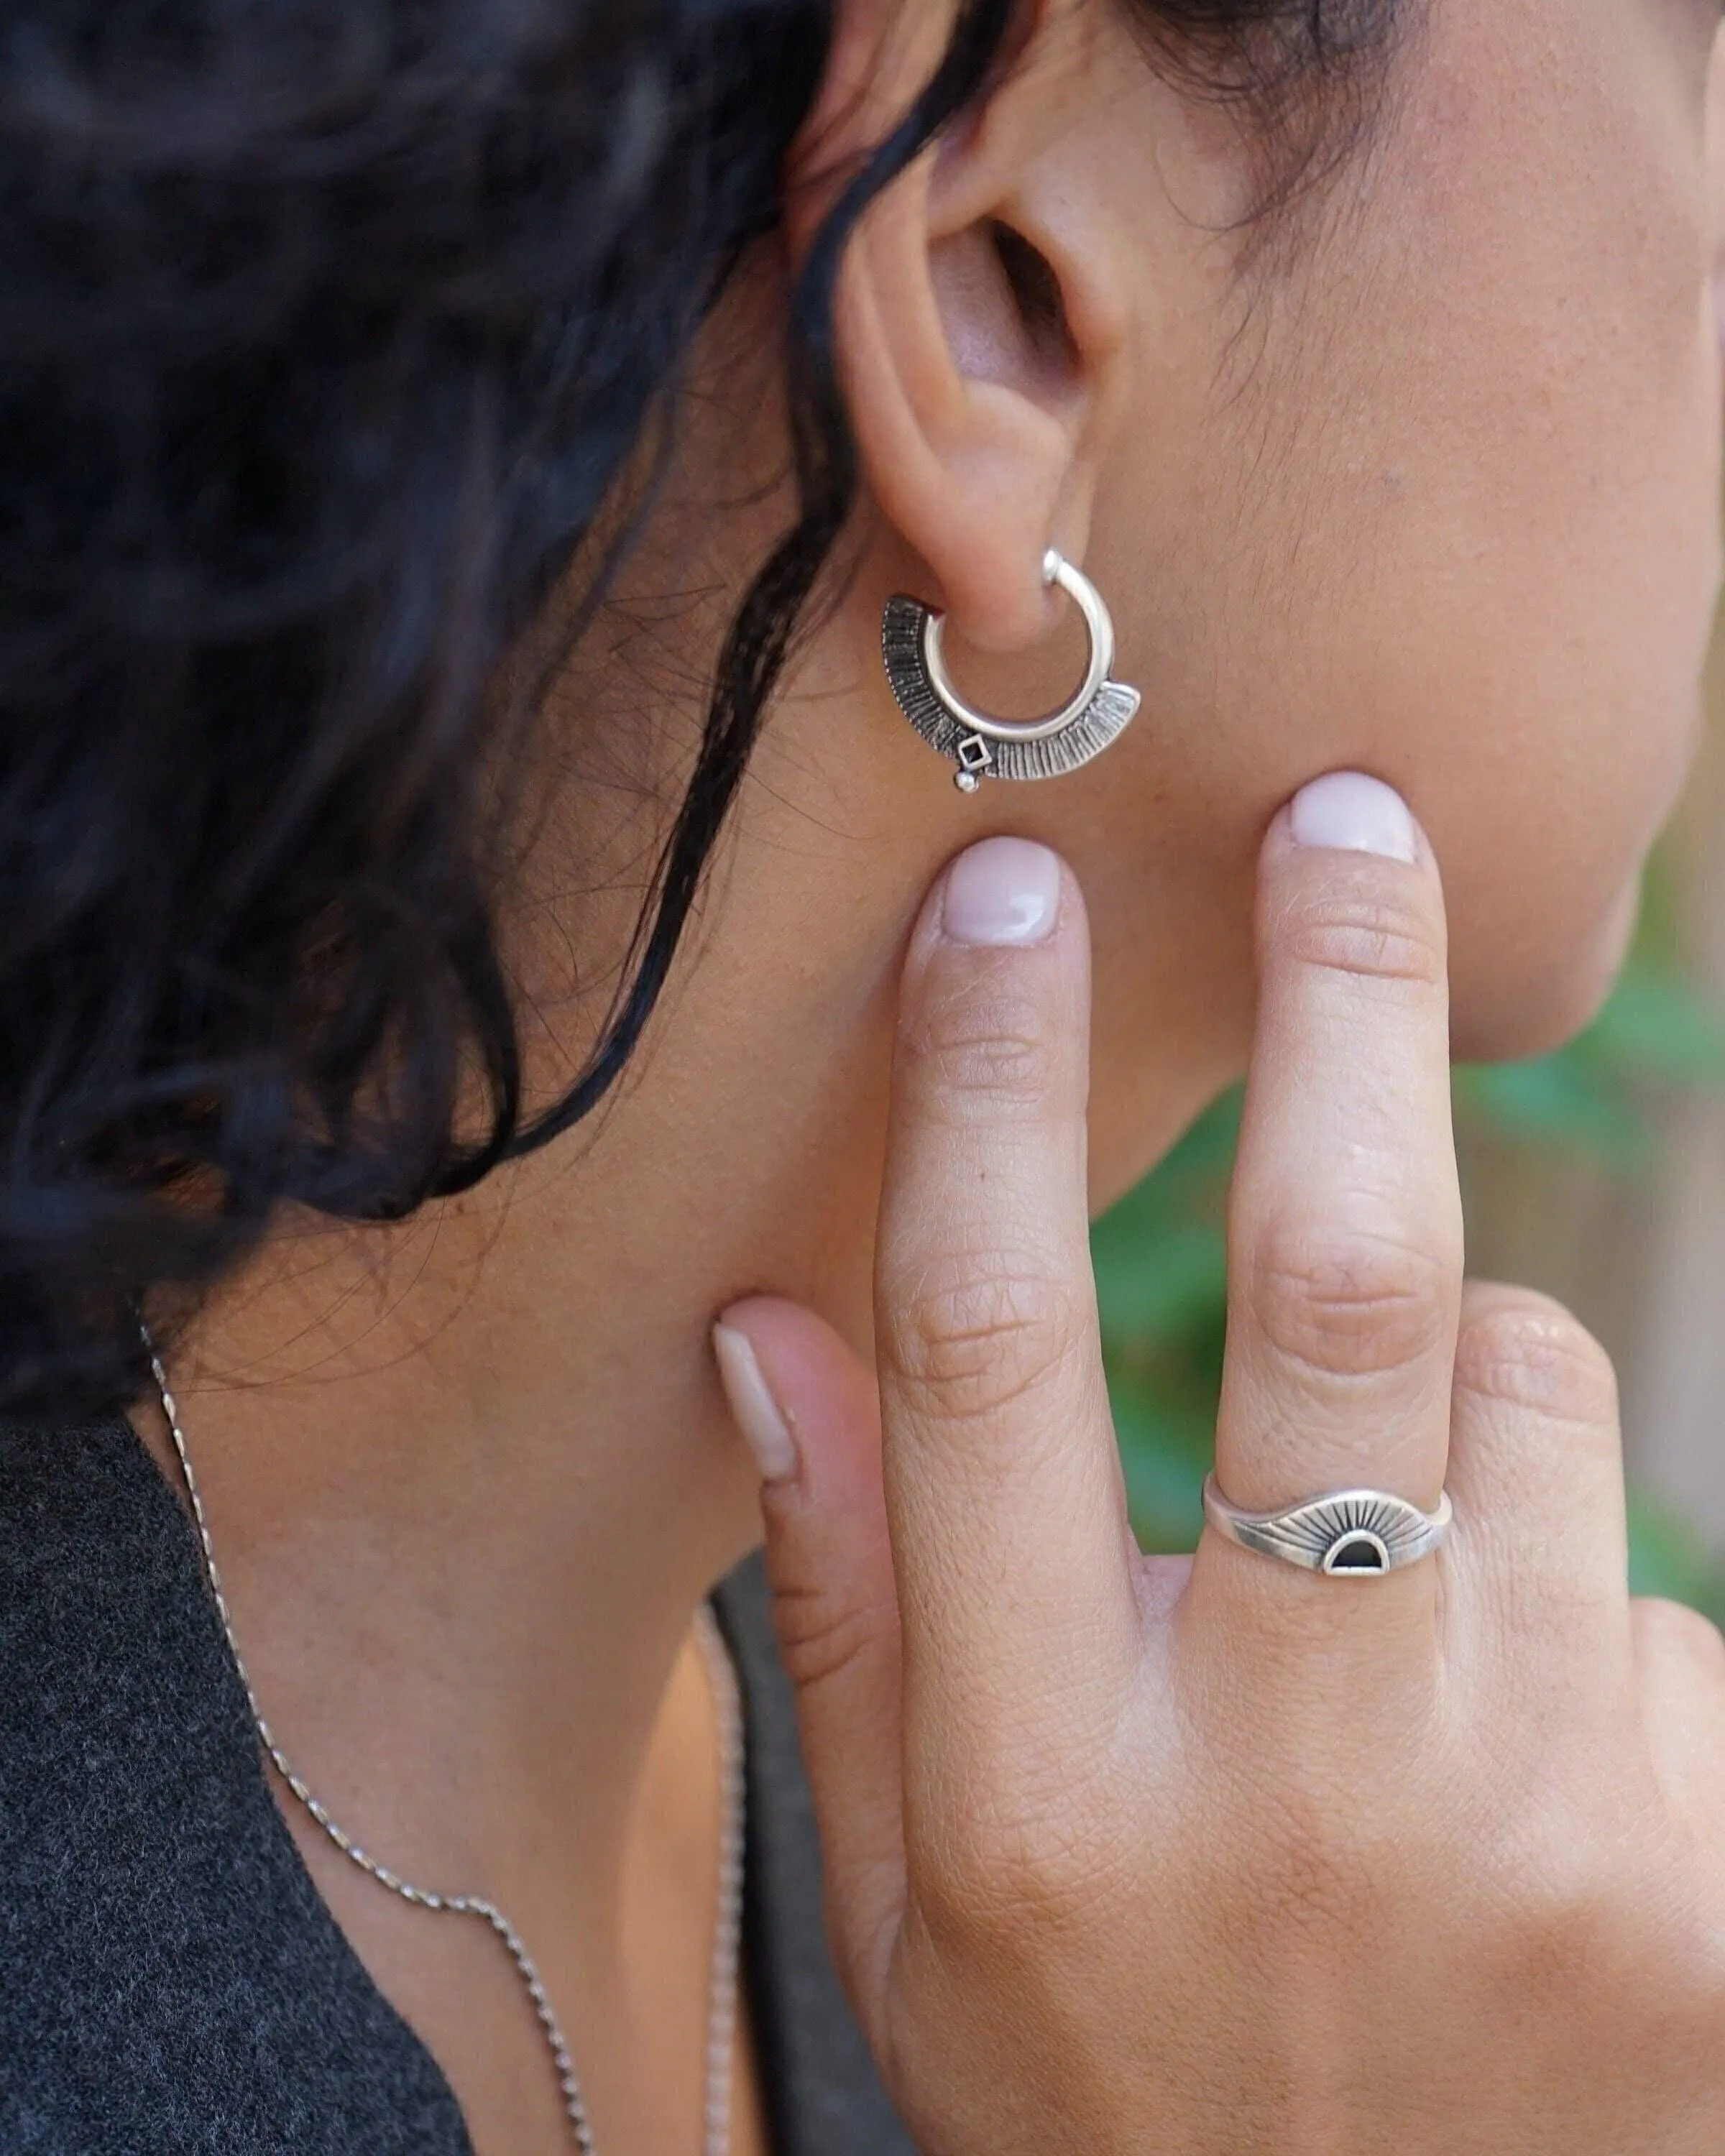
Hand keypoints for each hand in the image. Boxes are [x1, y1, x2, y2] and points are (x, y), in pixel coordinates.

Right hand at [713, 777, 1724, 2155]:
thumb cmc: (1112, 2106)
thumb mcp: (908, 1912)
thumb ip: (849, 1608)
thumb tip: (762, 1325)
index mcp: (1041, 1790)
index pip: (982, 1347)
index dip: (983, 1089)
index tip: (998, 894)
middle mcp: (1294, 1785)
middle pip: (1338, 1287)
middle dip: (1345, 1012)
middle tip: (1352, 821)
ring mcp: (1544, 1830)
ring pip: (1531, 1395)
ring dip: (1462, 1385)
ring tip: (1392, 1567)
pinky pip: (1657, 1580)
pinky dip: (1574, 1593)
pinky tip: (1522, 1762)